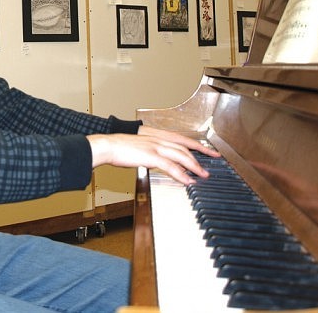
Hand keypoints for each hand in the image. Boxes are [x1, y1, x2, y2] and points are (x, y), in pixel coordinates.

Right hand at [87, 129, 218, 184]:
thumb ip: (152, 151)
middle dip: (200, 158)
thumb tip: (160, 161)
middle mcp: (159, 139)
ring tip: (202, 176)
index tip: (209, 152)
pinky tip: (188, 181)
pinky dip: (182, 174)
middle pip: (186, 148)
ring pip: (182, 156)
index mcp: (157, 136)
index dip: (198, 146)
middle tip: (209, 168)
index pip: (182, 140)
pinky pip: (171, 166)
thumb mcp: (140, 147)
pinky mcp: (152, 156)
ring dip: (194, 167)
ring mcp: (156, 147)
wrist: (109, 145)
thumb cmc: (120, 147)